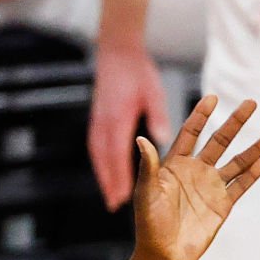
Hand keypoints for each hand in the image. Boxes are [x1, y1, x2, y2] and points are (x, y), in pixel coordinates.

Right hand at [90, 45, 169, 210]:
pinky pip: (96, 146)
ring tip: (109, 196)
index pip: (118, 154)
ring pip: (98, 154)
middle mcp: (104, 123)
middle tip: (114, 206)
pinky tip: (107, 173)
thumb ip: (158, 116)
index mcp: (119, 119)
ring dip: (103, 176)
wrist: (117, 52)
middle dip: (109, 183)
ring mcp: (98, 121)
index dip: (119, 177)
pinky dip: (101, 163)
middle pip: (104, 160)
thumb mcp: (153, 92)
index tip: (123, 197)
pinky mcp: (98, 118)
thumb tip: (163, 139)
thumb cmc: (138, 72)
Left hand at [132, 95, 259, 259]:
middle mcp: (197, 171)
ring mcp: (212, 187)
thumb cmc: (149, 223)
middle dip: (236, 122)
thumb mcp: (146, 192)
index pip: (191, 133)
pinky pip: (241, 186)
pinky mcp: (223, 205)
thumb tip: (141, 139)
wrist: (165, 254)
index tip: (212, 98)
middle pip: (220, 140)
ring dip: (255, 147)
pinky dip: (253, 174)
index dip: (201, 115)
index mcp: (175, 164)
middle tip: (251, 103)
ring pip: (237, 162)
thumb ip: (148, 166)